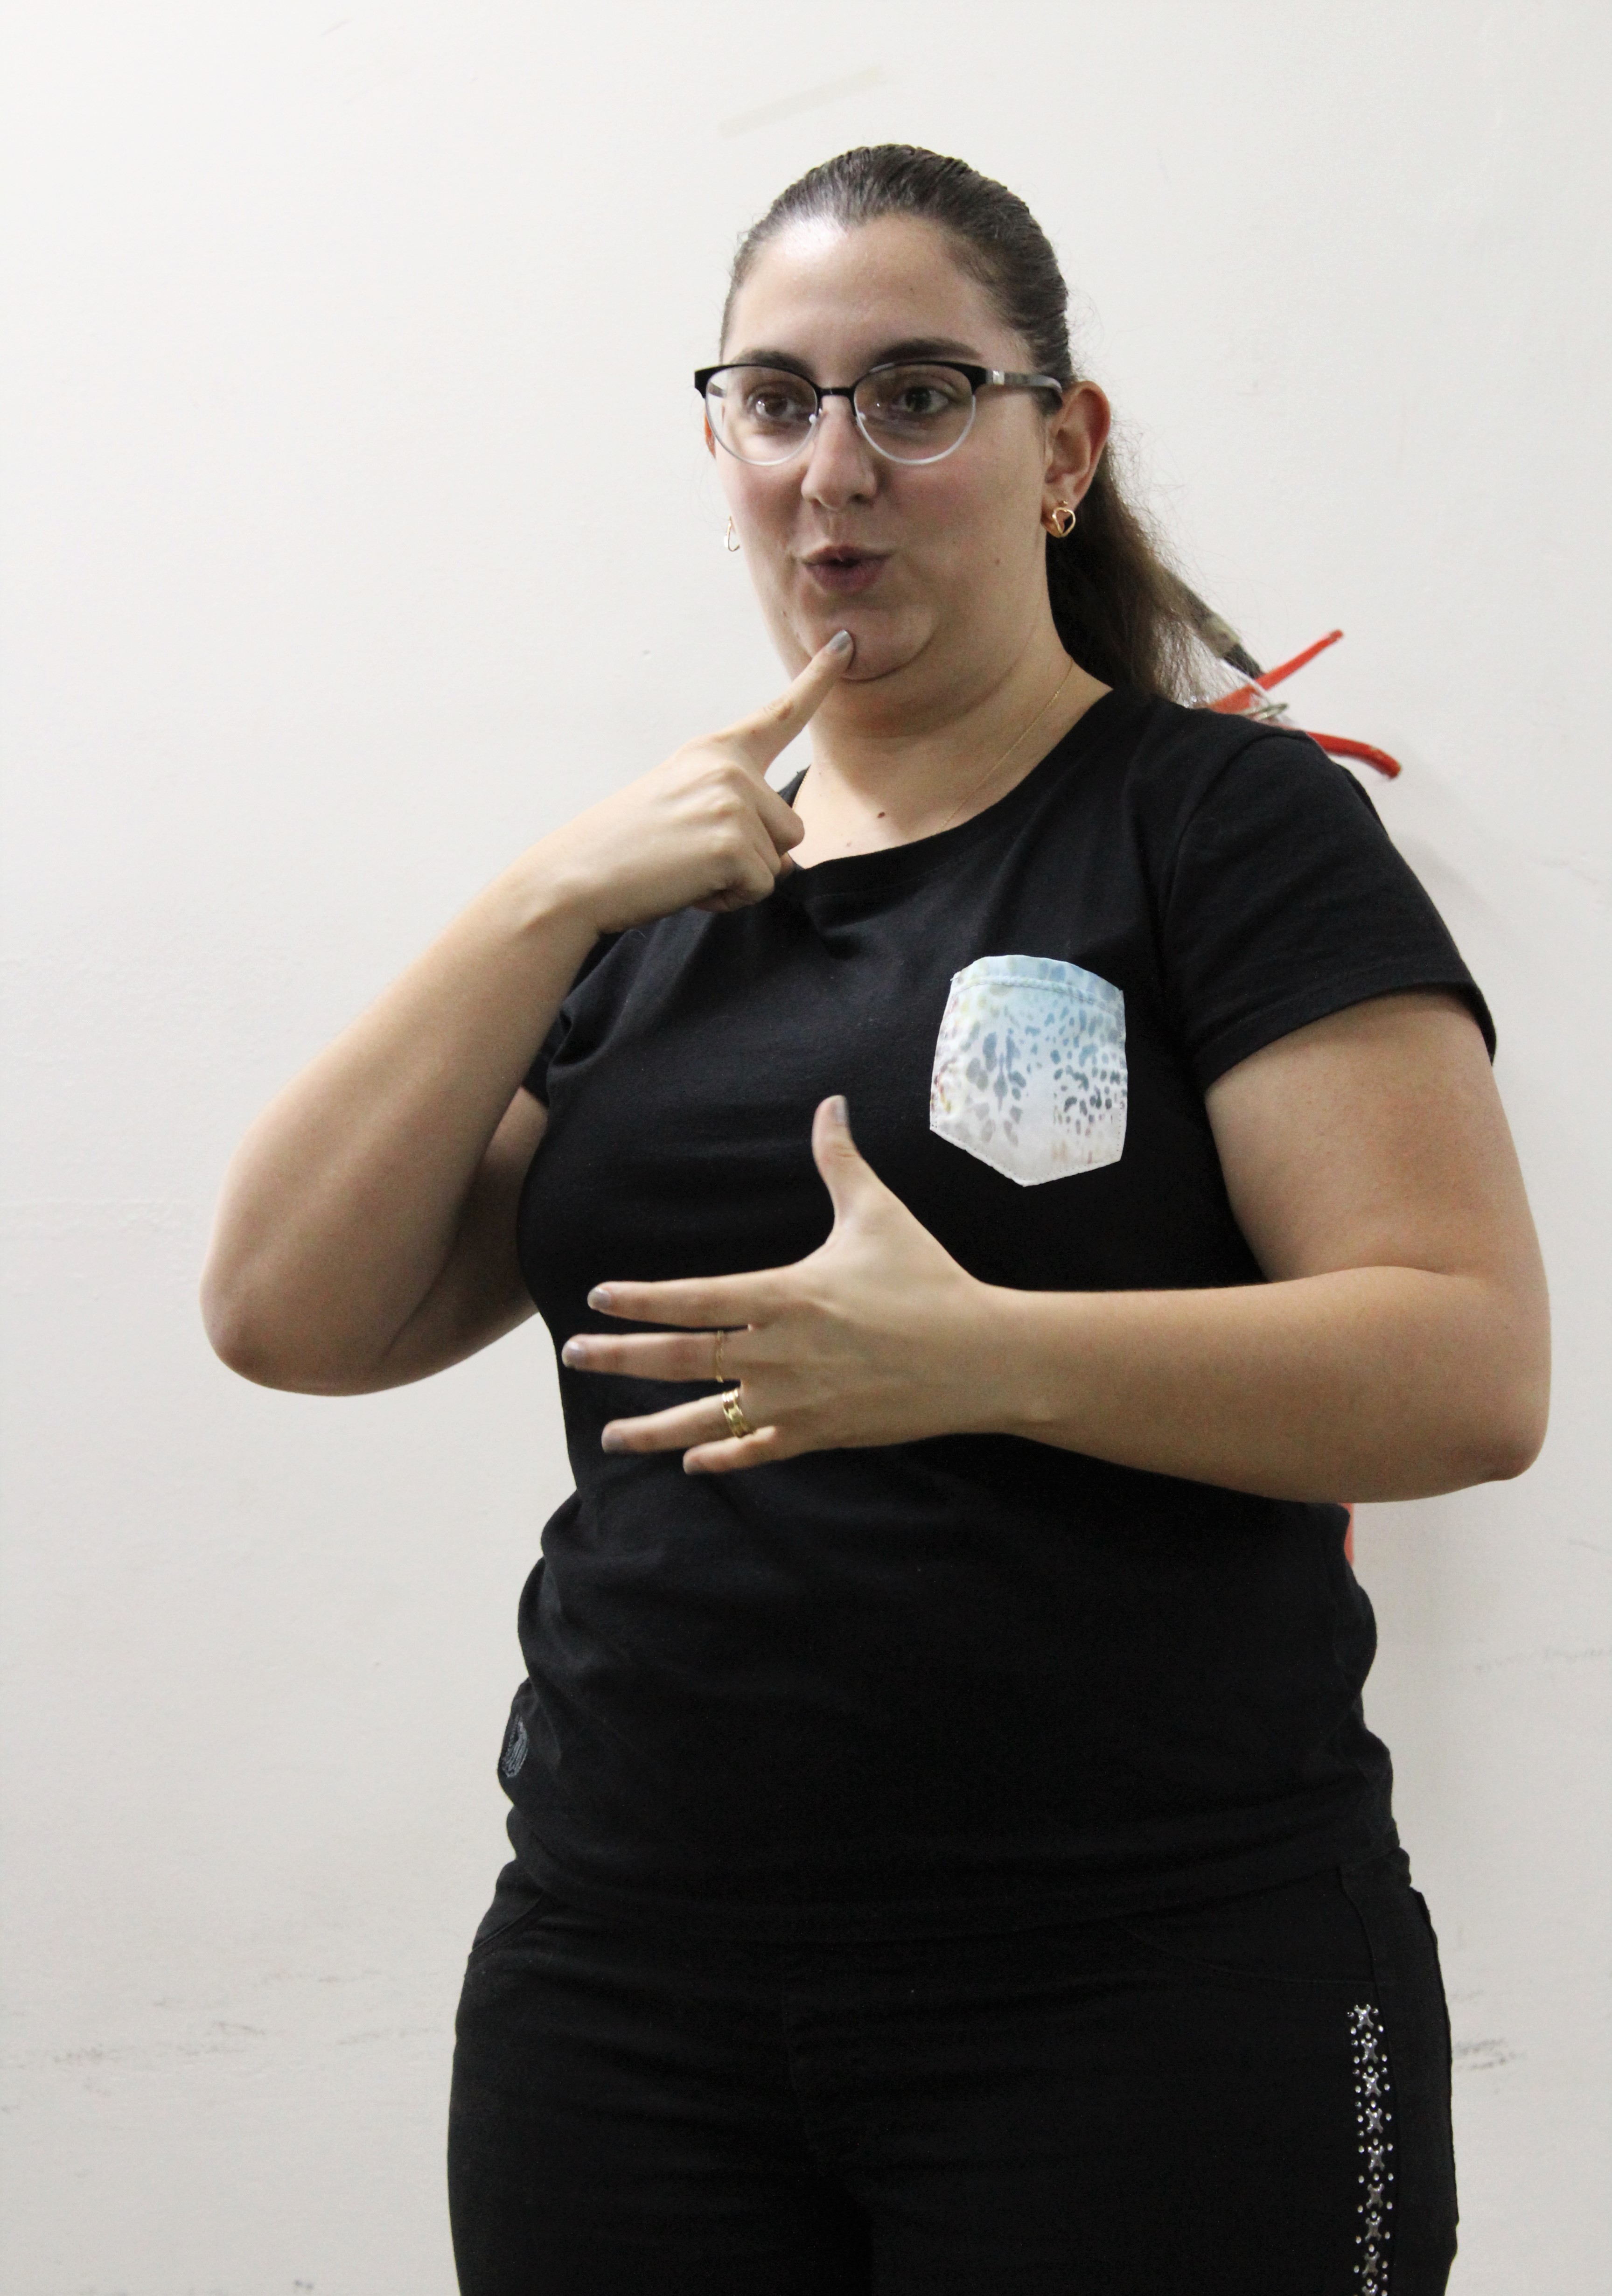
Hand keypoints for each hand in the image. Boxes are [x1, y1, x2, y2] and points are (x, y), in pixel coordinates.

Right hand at [533, 634, 851, 935]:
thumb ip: (737, 813)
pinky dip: (728, 899)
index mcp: (715, 751)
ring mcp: (732, 801)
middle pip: (790, 828)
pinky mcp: (731, 843)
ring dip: (738, 880)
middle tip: (690, 854)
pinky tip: (686, 884)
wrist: (577, 875)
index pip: (779, 715)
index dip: (818, 681)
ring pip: (778, 862)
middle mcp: (729, 768)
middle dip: (753, 856)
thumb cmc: (628, 847)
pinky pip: (760, 888)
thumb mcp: (685, 808)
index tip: (846, 644)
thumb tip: (788, 860)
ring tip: (685, 868)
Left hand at [560, 1098, 1000, 1471]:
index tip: (600, 1297)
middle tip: (573, 1355)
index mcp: (785, 1296)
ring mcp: (797, 1399)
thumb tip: (829, 1104)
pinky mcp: (821, 1433)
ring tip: (610, 1434)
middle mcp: (780, 1352)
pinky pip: (757, 1449)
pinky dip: (722, 1456)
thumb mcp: (878, 1214)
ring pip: (707, 1417)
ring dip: (652, 1427)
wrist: (980, 1356)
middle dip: (620, 1357)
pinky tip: (691, 1460)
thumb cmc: (927, 1279)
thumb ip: (840, 1162)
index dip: (642, 1299)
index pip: (694, 1298)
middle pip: (683, 1357)